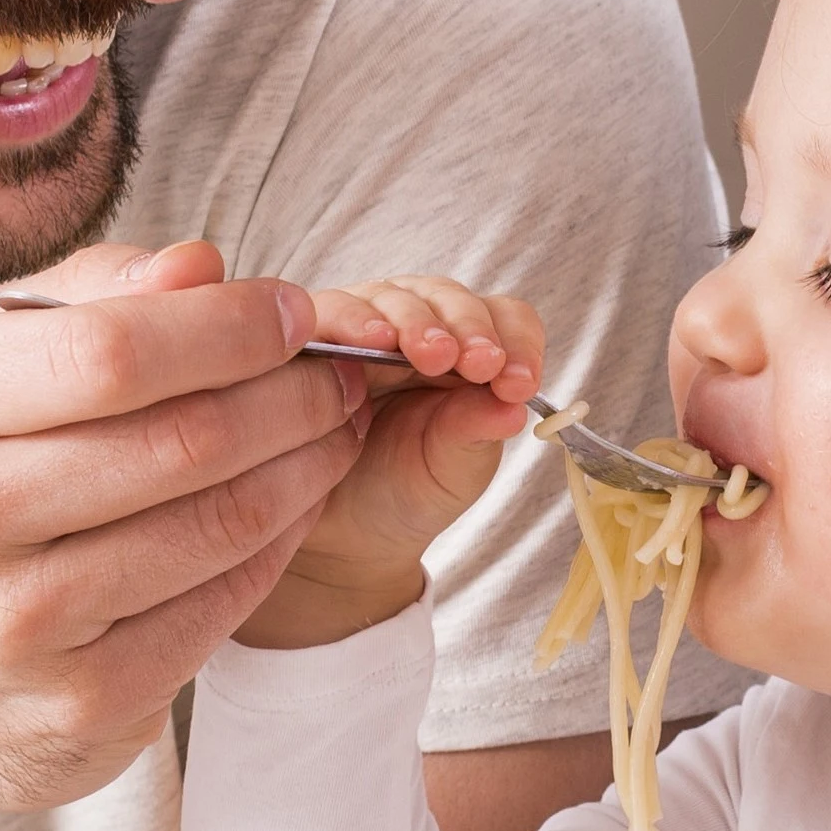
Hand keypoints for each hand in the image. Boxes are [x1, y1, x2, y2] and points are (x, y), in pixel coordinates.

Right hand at [0, 239, 362, 811]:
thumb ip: (81, 303)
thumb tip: (204, 267)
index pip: (104, 351)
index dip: (228, 326)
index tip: (295, 308)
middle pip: (177, 439)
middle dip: (290, 394)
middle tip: (340, 370)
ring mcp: (12, 628)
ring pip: (217, 524)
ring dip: (307, 465)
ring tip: (336, 428)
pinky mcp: (78, 708)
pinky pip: (221, 606)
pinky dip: (281, 544)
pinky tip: (297, 505)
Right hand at [234, 275, 547, 649]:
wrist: (341, 532)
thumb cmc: (404, 492)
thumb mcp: (452, 470)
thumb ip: (475, 433)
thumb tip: (513, 410)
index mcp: (468, 353)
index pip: (504, 320)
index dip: (517, 343)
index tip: (518, 385)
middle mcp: (417, 330)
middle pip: (448, 298)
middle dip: (467, 328)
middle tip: (480, 365)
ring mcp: (362, 328)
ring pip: (390, 298)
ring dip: (414, 322)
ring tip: (431, 355)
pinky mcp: (311, 338)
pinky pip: (327, 312)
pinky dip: (351, 321)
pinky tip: (370, 342)